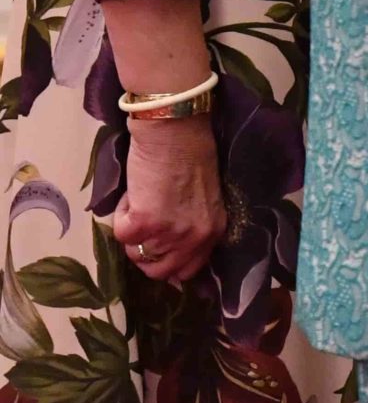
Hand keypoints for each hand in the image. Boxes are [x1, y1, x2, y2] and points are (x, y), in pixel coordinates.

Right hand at [109, 118, 223, 284]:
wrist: (176, 131)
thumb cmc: (190, 156)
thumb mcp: (202, 201)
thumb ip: (190, 229)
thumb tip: (165, 255)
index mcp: (212, 232)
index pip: (187, 270)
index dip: (166, 262)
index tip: (155, 246)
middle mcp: (194, 238)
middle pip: (157, 271)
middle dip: (143, 251)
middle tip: (142, 224)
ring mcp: (170, 233)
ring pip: (134, 253)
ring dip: (132, 229)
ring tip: (143, 199)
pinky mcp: (145, 222)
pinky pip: (120, 234)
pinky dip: (120, 215)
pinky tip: (134, 194)